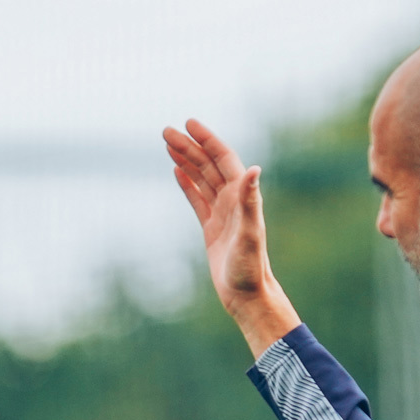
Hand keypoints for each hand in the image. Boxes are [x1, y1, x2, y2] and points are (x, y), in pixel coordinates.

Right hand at [162, 119, 300, 356]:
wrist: (247, 295)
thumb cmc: (250, 268)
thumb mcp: (250, 233)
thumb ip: (251, 201)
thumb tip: (254, 169)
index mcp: (242, 197)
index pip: (223, 159)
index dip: (207, 140)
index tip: (189, 123)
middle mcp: (233, 201)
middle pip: (208, 165)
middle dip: (189, 146)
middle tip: (165, 131)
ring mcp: (222, 213)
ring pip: (201, 179)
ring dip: (186, 160)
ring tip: (167, 143)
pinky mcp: (212, 228)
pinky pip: (197, 199)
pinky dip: (187, 184)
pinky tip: (176, 171)